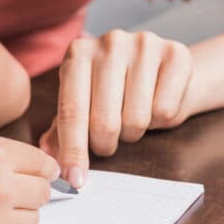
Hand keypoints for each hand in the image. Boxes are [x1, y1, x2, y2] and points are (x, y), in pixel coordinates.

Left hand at [39, 31, 195, 187]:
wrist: (165, 69)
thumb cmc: (117, 90)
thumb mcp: (84, 103)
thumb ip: (63, 127)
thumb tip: (48, 153)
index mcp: (78, 53)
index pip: (72, 111)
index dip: (73, 150)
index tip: (75, 179)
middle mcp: (109, 43)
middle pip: (104, 121)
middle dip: (105, 144)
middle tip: (107, 142)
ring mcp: (144, 45)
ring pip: (136, 119)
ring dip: (133, 132)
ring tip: (132, 117)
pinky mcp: (175, 54)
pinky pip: (165, 110)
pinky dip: (160, 120)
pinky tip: (155, 104)